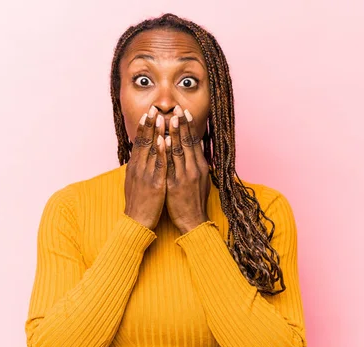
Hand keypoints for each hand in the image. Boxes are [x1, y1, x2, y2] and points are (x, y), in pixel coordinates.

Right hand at [124, 105, 167, 230]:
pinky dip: (161, 151)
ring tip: (160, 117)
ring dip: (156, 132)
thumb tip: (140, 157)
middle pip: (144, 142)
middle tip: (154, 108)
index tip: (148, 113)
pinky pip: (159, 165)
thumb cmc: (139, 203)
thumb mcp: (136, 182)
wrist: (137, 222)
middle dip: (149, 124)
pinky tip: (164, 140)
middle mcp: (139, 168)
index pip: (139, 142)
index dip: (144, 127)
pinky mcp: (155, 184)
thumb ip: (139, 168)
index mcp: (135, 167)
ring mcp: (146, 175)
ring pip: (151, 150)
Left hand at [165, 105, 210, 234]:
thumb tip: (195, 152)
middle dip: (182, 124)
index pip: (195, 142)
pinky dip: (166, 150)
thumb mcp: (201, 181)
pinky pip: (169, 164)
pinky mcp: (175, 185)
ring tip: (169, 117)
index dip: (190, 126)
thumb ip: (197, 166)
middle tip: (177, 108)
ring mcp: (185, 176)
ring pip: (179, 150)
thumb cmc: (195, 201)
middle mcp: (194, 169)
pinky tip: (162, 139)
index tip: (185, 113)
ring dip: (173, 132)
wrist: (193, 222)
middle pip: (188, 142)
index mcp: (201, 167)